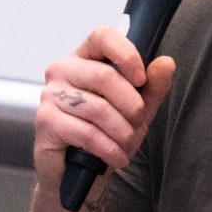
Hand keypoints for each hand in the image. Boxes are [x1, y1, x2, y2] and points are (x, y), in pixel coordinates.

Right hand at [33, 26, 174, 188]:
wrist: (80, 174)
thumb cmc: (106, 134)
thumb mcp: (137, 109)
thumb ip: (153, 86)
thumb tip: (166, 63)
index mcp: (84, 58)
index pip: (102, 36)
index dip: (126, 54)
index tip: (141, 79)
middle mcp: (62, 70)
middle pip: (105, 76)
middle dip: (131, 106)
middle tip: (136, 123)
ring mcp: (50, 95)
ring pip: (99, 108)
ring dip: (122, 132)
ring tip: (125, 144)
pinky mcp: (46, 121)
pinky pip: (87, 133)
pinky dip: (109, 148)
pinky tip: (116, 156)